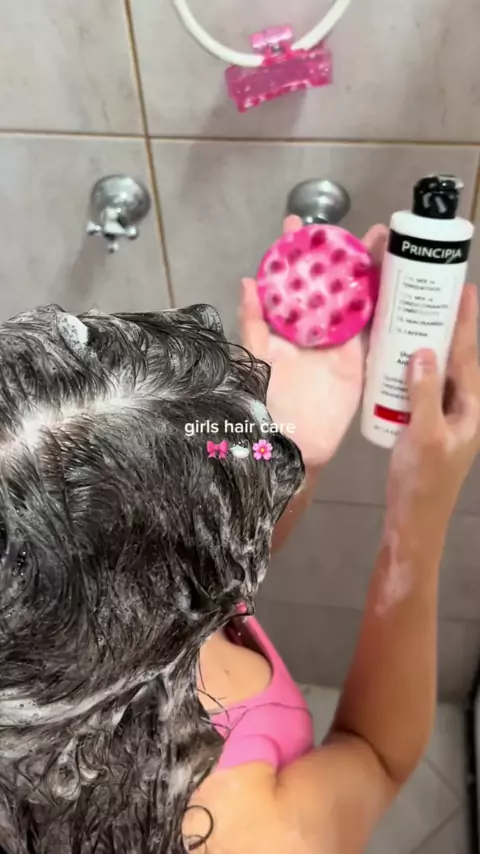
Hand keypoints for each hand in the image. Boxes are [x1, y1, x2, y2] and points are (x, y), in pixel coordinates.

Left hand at [240, 217, 387, 467]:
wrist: (291, 442)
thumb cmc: (263, 400)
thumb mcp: (253, 357)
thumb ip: (252, 322)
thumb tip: (247, 281)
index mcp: (283, 325)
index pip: (289, 282)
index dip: (293, 253)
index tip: (295, 224)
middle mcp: (311, 328)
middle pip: (327, 285)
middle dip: (338, 255)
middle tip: (352, 229)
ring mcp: (336, 342)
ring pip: (352, 299)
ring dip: (366, 271)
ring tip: (380, 241)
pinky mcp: (356, 358)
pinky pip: (369, 327)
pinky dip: (380, 304)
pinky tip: (391, 278)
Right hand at [388, 285, 479, 531]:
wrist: (413, 521)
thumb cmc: (423, 482)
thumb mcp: (424, 436)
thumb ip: (424, 394)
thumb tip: (423, 351)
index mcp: (471, 408)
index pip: (469, 356)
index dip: (465, 322)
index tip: (463, 290)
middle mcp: (462, 408)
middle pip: (456, 359)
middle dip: (446, 327)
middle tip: (429, 294)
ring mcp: (444, 417)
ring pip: (437, 373)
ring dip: (426, 347)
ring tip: (410, 317)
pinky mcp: (425, 425)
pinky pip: (420, 389)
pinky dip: (409, 371)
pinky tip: (393, 360)